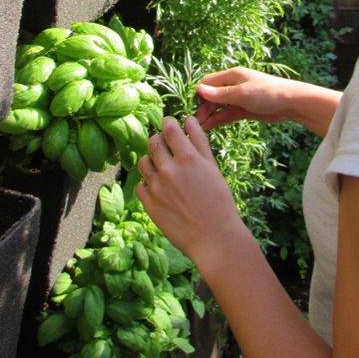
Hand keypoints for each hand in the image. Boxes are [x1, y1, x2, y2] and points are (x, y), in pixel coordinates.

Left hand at [136, 115, 246, 273]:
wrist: (214, 238)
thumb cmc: (219, 201)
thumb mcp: (213, 168)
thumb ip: (199, 142)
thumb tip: (189, 119)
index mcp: (187, 158)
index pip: (169, 128)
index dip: (168, 123)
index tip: (170, 125)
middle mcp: (169, 170)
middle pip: (153, 142)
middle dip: (159, 140)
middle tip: (166, 147)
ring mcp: (156, 187)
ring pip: (143, 162)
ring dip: (151, 161)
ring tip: (162, 169)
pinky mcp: (149, 204)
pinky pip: (140, 185)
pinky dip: (148, 183)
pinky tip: (160, 189)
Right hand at [195, 66, 297, 130]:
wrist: (291, 103)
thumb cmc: (267, 93)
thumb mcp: (241, 93)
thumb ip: (220, 94)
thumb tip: (198, 89)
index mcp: (231, 75)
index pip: (208, 82)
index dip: (200, 93)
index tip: (194, 107)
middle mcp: (232, 85)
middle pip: (211, 95)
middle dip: (203, 107)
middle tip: (195, 122)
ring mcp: (238, 98)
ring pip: (218, 106)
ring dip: (209, 115)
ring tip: (198, 128)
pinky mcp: (243, 110)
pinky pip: (227, 114)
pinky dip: (218, 120)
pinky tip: (209, 127)